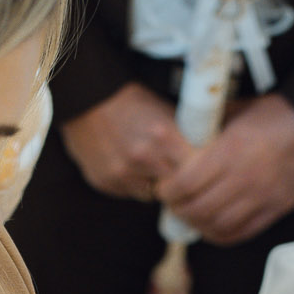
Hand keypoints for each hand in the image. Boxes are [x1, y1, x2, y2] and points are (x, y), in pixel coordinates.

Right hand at [58, 82, 190, 200]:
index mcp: (163, 136)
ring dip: (152, 184)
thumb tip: (207, 156)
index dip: (196, 170)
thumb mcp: (163, 110)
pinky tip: (126, 165)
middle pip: (174, 186)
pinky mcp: (105, 182)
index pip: (195, 170)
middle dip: (174, 178)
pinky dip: (131, 184)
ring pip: (151, 194)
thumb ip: (184, 136)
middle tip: (170, 166)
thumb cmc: (130, 101)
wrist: (86, 99)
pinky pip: (129, 193)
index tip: (196, 168)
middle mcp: (143, 157)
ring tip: (146, 164)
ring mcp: (122, 173)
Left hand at [154, 93, 293, 244]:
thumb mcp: (239, 111)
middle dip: (178, 209)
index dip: (168, 190)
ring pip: (217, 226)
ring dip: (196, 224)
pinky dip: (221, 235)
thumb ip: (211, 127)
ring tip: (190, 216)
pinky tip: (212, 228)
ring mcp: (261, 198)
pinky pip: (242, 233)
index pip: (186, 183)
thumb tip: (182, 134)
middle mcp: (243, 179)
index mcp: (230, 151)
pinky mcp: (275, 209)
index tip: (163, 187)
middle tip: (172, 203)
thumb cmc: (279, 112)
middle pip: (197, 209)